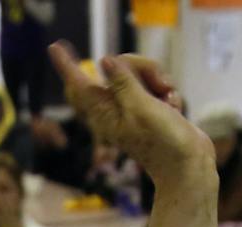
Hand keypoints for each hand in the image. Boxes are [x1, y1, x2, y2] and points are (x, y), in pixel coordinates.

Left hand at [51, 44, 212, 192]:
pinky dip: (167, 93)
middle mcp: (115, 108)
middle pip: (117, 67)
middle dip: (140, 67)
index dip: (67, 64)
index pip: (79, 84)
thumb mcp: (140, 107)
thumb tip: (104, 61)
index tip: (54, 47)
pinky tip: (174, 109)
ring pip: (140, 72)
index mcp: (103, 111)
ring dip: (159, 81)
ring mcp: (133, 106)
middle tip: (158, 83)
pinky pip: (155, 85)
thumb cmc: (162, 141)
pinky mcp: (150, 107)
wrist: (187, 164)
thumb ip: (122, 82)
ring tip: (169, 101)